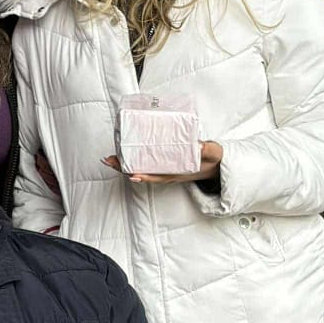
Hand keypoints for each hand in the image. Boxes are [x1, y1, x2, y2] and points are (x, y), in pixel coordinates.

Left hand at [104, 141, 222, 185]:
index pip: (157, 176)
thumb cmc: (212, 160)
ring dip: (124, 164)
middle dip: (124, 169)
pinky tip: (124, 153)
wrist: (215, 165)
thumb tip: (199, 145)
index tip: (132, 174)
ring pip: (141, 168)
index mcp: (177, 173)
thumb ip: (206, 150)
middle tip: (108, 160)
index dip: (144, 176)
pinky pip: (145, 162)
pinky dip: (133, 158)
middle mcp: (167, 173)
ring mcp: (164, 168)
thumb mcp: (212, 154)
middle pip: (142, 173)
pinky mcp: (164, 162)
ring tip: (109, 158)